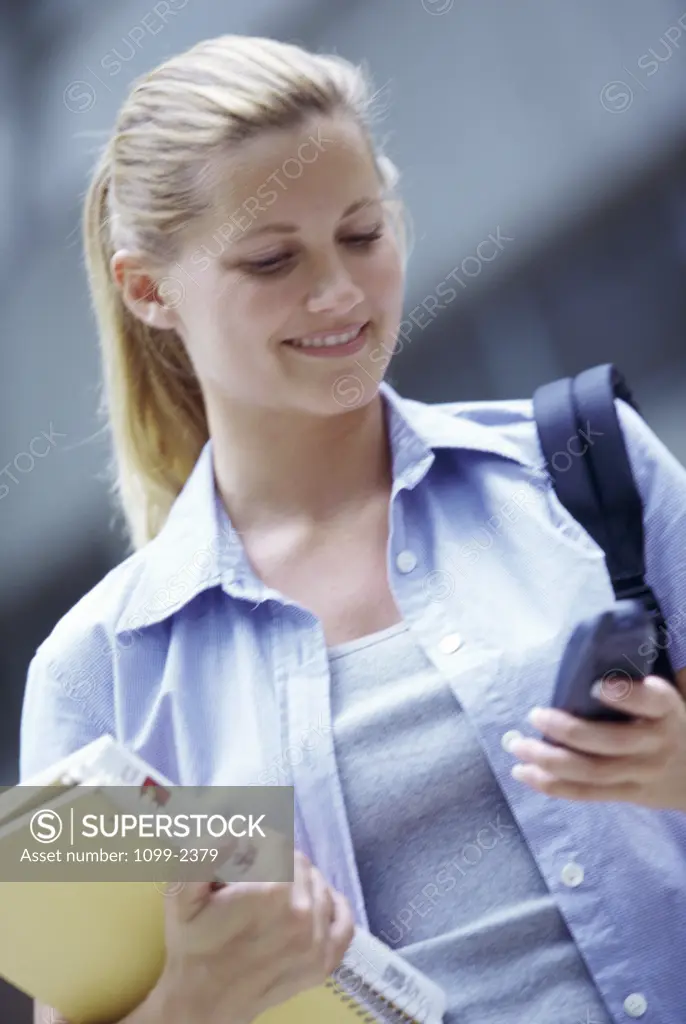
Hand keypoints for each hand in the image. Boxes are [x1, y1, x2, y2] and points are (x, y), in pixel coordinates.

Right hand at [155, 850, 354, 1023]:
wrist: (201, 1005)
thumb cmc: (193, 945)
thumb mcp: (182, 895)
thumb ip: (203, 855)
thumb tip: (232, 832)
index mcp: (271, 893)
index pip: (277, 843)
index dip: (256, 843)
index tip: (240, 855)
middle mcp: (303, 915)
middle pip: (299, 862)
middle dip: (275, 861)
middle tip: (250, 876)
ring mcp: (317, 942)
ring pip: (319, 884)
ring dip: (299, 881)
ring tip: (271, 895)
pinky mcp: (325, 963)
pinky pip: (344, 919)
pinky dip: (332, 905)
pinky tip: (314, 902)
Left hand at [508, 674, 685, 811]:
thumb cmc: (674, 723)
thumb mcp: (674, 698)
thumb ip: (650, 676)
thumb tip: (624, 632)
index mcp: (667, 711)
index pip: (653, 701)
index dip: (626, 695)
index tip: (597, 686)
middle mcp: (654, 744)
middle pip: (609, 742)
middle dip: (568, 730)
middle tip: (534, 714)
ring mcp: (640, 774)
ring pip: (591, 772)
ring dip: (548, 759)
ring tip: (516, 743)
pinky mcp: (626, 794)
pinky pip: (586, 793)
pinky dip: (552, 785)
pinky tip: (524, 772)